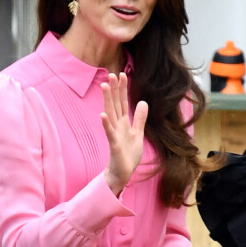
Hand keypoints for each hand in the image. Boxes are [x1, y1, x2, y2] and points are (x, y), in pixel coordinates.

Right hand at [101, 72, 147, 194]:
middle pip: (115, 104)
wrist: (123, 173)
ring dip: (107, 101)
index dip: (122, 89)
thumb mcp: (137, 133)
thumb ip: (139, 118)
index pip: (123, 102)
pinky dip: (106, 124)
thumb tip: (143, 102)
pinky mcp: (114, 145)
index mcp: (124, 123)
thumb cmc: (128, 155)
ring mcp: (114, 135)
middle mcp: (117, 126)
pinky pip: (109, 133)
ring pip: (110, 114)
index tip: (122, 74)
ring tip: (105, 86)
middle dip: (114, 90)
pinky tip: (102, 115)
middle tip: (111, 73)